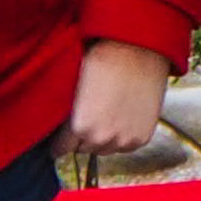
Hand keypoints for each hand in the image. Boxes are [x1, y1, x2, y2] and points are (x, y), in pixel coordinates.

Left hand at [65, 43, 167, 158]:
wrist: (137, 51)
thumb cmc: (101, 61)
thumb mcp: (74, 88)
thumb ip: (69, 114)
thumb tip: (63, 128)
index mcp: (79, 126)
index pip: (62, 148)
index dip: (59, 143)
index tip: (58, 143)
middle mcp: (102, 138)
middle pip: (85, 149)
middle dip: (81, 139)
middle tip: (85, 122)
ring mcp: (124, 140)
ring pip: (105, 149)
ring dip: (102, 140)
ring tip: (103, 118)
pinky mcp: (142, 137)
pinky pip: (125, 146)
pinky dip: (121, 137)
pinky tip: (119, 119)